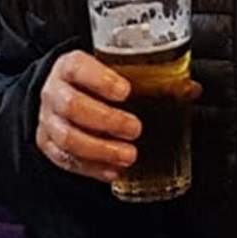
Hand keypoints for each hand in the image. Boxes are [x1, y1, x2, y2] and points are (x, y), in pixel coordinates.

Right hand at [35, 50, 143, 182]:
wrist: (62, 93)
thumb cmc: (93, 81)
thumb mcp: (112, 70)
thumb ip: (145, 78)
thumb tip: (187, 89)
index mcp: (69, 66)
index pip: (77, 68)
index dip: (100, 80)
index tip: (125, 91)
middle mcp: (54, 92)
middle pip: (72, 106)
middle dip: (107, 120)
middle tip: (135, 128)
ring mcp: (48, 120)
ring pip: (67, 137)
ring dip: (100, 149)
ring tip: (129, 155)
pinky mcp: (48, 144)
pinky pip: (66, 160)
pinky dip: (92, 168)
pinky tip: (114, 170)